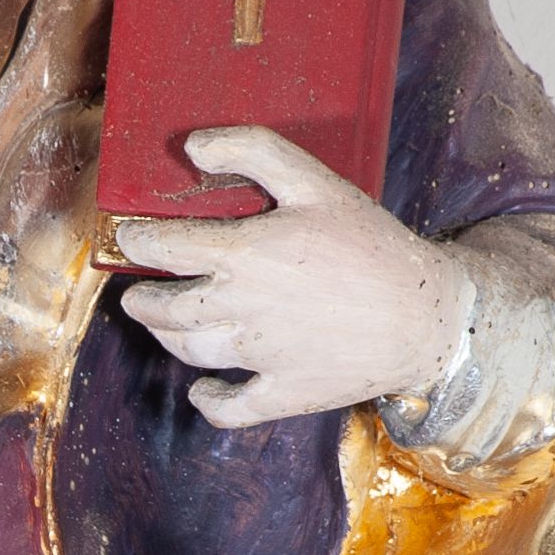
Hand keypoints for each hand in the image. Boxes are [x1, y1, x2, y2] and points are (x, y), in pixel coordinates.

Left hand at [112, 128, 471, 427]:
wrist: (425, 315)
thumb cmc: (371, 244)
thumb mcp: (317, 180)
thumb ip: (255, 151)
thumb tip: (193, 146)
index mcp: (245, 253)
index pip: (165, 248)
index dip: (137, 243)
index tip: (130, 240)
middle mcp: (241, 308)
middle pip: (165, 307)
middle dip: (141, 299)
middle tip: (137, 292)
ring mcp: (259, 356)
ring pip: (188, 351)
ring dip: (165, 338)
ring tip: (162, 324)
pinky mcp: (282, 392)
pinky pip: (230, 407)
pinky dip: (208, 402)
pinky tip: (202, 391)